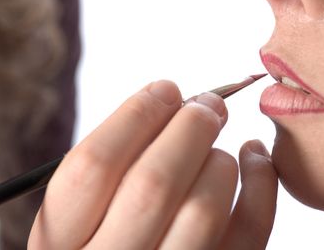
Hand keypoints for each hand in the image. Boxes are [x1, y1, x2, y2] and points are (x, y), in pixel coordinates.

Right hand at [28, 80, 277, 248]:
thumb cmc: (106, 233)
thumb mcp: (81, 211)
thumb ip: (111, 165)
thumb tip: (171, 102)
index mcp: (62, 241)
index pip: (93, 164)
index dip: (135, 115)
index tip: (165, 88)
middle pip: (153, 183)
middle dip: (188, 128)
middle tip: (207, 103)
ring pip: (203, 210)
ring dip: (219, 159)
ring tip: (216, 144)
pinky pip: (249, 231)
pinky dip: (261, 183)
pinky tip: (253, 156)